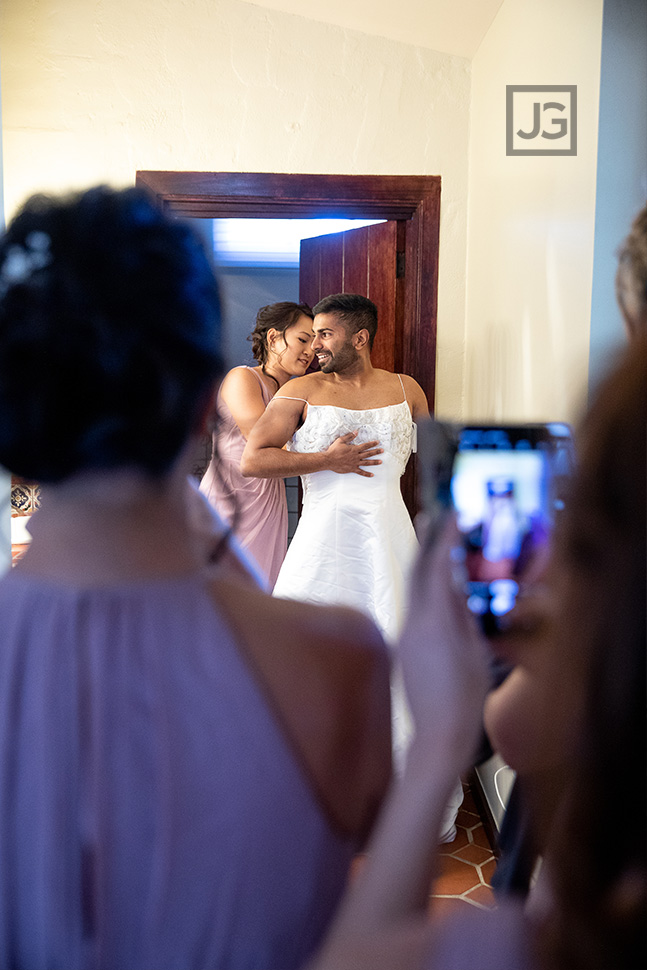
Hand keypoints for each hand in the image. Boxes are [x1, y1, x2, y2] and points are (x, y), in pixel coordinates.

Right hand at [324, 432, 382, 476]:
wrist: (329, 460)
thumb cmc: (334, 450)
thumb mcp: (341, 441)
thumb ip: (349, 436)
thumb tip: (356, 432)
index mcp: (354, 449)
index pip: (365, 446)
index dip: (372, 444)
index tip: (378, 442)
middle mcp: (356, 456)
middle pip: (368, 454)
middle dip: (376, 452)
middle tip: (382, 450)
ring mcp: (355, 463)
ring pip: (367, 463)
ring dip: (374, 462)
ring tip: (380, 462)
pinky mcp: (352, 469)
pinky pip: (361, 472)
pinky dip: (366, 474)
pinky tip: (372, 475)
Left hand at [398, 514, 490, 773]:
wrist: (437, 736)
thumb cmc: (465, 700)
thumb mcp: (475, 652)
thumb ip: (464, 616)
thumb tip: (457, 588)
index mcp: (434, 624)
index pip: (435, 569)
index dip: (442, 539)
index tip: (452, 515)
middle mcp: (413, 624)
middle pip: (416, 574)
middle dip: (425, 543)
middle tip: (433, 515)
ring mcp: (406, 636)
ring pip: (414, 590)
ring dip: (424, 564)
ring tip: (436, 541)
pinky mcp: (404, 646)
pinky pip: (415, 608)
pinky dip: (424, 588)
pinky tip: (435, 583)